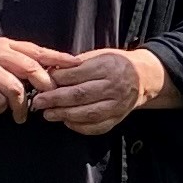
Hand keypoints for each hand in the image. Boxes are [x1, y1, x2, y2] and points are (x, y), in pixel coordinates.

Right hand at [0, 36, 64, 126]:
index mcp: (3, 46)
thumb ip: (17, 69)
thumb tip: (49, 79)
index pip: (37, 50)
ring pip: (15, 88)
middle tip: (45, 103)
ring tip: (17, 115)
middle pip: (30, 68)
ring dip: (19, 106)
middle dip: (42, 88)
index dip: (58, 57)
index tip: (77, 64)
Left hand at [32, 46, 168, 134]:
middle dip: (55, 100)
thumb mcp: (97, 55)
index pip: (77, 74)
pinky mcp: (119, 117)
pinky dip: (80, 127)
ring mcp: (118, 104)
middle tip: (38, 102)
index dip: (57, 80)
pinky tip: (67, 122)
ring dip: (65, 115)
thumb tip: (49, 72)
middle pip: (80, 95)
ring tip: (48, 114)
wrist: (143, 77)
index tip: (41, 82)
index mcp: (107, 66)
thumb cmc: (114, 64)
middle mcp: (114, 86)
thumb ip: (75, 64)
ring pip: (88, 113)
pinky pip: (98, 127)